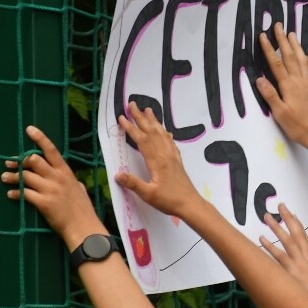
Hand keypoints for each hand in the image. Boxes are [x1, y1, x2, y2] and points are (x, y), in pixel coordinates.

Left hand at [2, 126, 103, 247]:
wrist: (83, 228)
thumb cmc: (83, 210)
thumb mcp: (80, 190)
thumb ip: (72, 181)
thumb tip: (70, 178)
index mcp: (66, 172)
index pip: (51, 151)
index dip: (40, 138)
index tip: (29, 130)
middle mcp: (57, 178)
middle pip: (33, 161)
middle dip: (19, 161)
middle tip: (9, 163)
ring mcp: (50, 190)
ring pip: (25, 177)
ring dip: (12, 177)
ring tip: (5, 178)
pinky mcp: (44, 203)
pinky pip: (24, 194)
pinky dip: (15, 193)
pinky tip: (11, 194)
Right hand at [114, 102, 201, 217]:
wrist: (190, 204)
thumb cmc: (169, 200)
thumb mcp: (148, 194)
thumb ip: (133, 184)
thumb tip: (117, 175)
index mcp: (156, 161)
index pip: (141, 140)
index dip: (131, 128)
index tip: (122, 117)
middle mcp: (165, 155)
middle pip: (151, 131)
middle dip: (141, 117)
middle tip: (132, 103)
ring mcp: (172, 157)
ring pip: (162, 134)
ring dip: (154, 121)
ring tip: (148, 109)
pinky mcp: (177, 161)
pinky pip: (170, 142)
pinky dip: (165, 134)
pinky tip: (165, 131)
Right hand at [256, 23, 307, 152]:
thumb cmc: (298, 127)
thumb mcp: (280, 114)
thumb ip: (270, 96)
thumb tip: (259, 79)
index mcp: (289, 86)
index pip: (276, 63)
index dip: (269, 48)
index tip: (263, 35)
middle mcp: (298, 81)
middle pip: (289, 56)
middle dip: (283, 40)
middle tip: (278, 25)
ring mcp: (305, 84)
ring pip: (300, 59)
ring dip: (294, 45)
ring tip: (291, 33)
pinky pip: (305, 67)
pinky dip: (302, 57)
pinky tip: (302, 55)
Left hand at [259, 203, 307, 307]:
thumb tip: (301, 283)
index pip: (306, 240)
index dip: (299, 227)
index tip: (292, 215)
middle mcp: (307, 262)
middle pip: (298, 235)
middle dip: (289, 219)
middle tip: (280, 206)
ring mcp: (301, 267)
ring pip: (288, 242)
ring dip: (277, 228)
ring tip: (266, 216)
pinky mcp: (294, 275)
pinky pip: (281, 258)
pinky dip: (271, 248)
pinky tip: (261, 239)